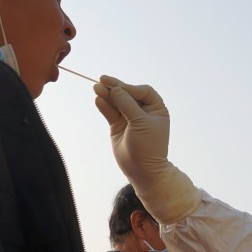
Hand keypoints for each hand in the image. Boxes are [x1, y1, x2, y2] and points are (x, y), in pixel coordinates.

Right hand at [94, 76, 199, 223]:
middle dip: (115, 88)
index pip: (142, 91)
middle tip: (101, 80)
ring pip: (116, 102)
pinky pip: (110, 112)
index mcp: (156, 108)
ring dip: (107, 95)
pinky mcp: (118, 126)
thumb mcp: (140, 123)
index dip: (129, 87)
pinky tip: (98, 99)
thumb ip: (127, 105)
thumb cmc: (148, 147)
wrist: (143, 171)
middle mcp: (143, 111)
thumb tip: (115, 88)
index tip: (117, 87)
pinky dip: (104, 106)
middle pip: (127, 94)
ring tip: (95, 87)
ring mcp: (129, 118)